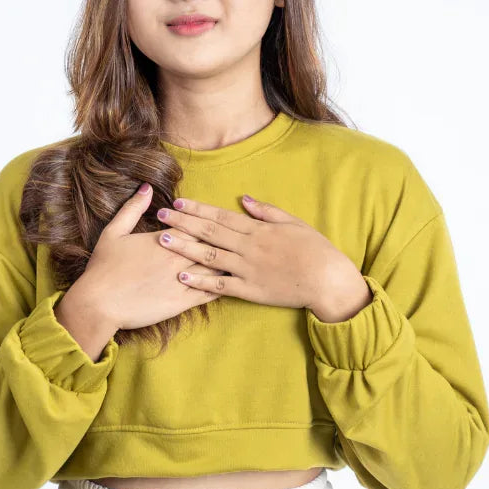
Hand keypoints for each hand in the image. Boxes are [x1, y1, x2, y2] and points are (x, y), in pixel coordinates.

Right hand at [72, 182, 228, 332]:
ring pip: (215, 267)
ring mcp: (181, 281)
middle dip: (224, 239)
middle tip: (238, 236)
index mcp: (164, 239)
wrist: (98, 304)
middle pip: (211, 244)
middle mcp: (177, 258)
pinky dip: (223, 286)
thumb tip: (146, 187)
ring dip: (227, 262)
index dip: (209, 221)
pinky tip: (232, 282)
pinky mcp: (181, 303)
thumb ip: (132, 208)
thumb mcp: (114, 232)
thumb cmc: (103, 268)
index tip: (218, 220)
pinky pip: (210, 293)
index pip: (197, 224)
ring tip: (239, 257)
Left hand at [152, 193, 370, 318]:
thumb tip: (244, 199)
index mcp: (258, 229)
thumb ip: (267, 211)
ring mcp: (248, 269)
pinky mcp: (250, 290)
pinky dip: (201, 281)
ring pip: (210, 256)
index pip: (221, 216)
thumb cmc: (315, 249)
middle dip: (184, 222)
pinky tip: (182, 276)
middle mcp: (249, 247)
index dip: (198, 209)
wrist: (327, 280)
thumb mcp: (293, 222)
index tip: (179, 202)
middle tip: (162, 215)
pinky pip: (221, 285)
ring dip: (185, 248)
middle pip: (210, 232)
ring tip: (164, 240)